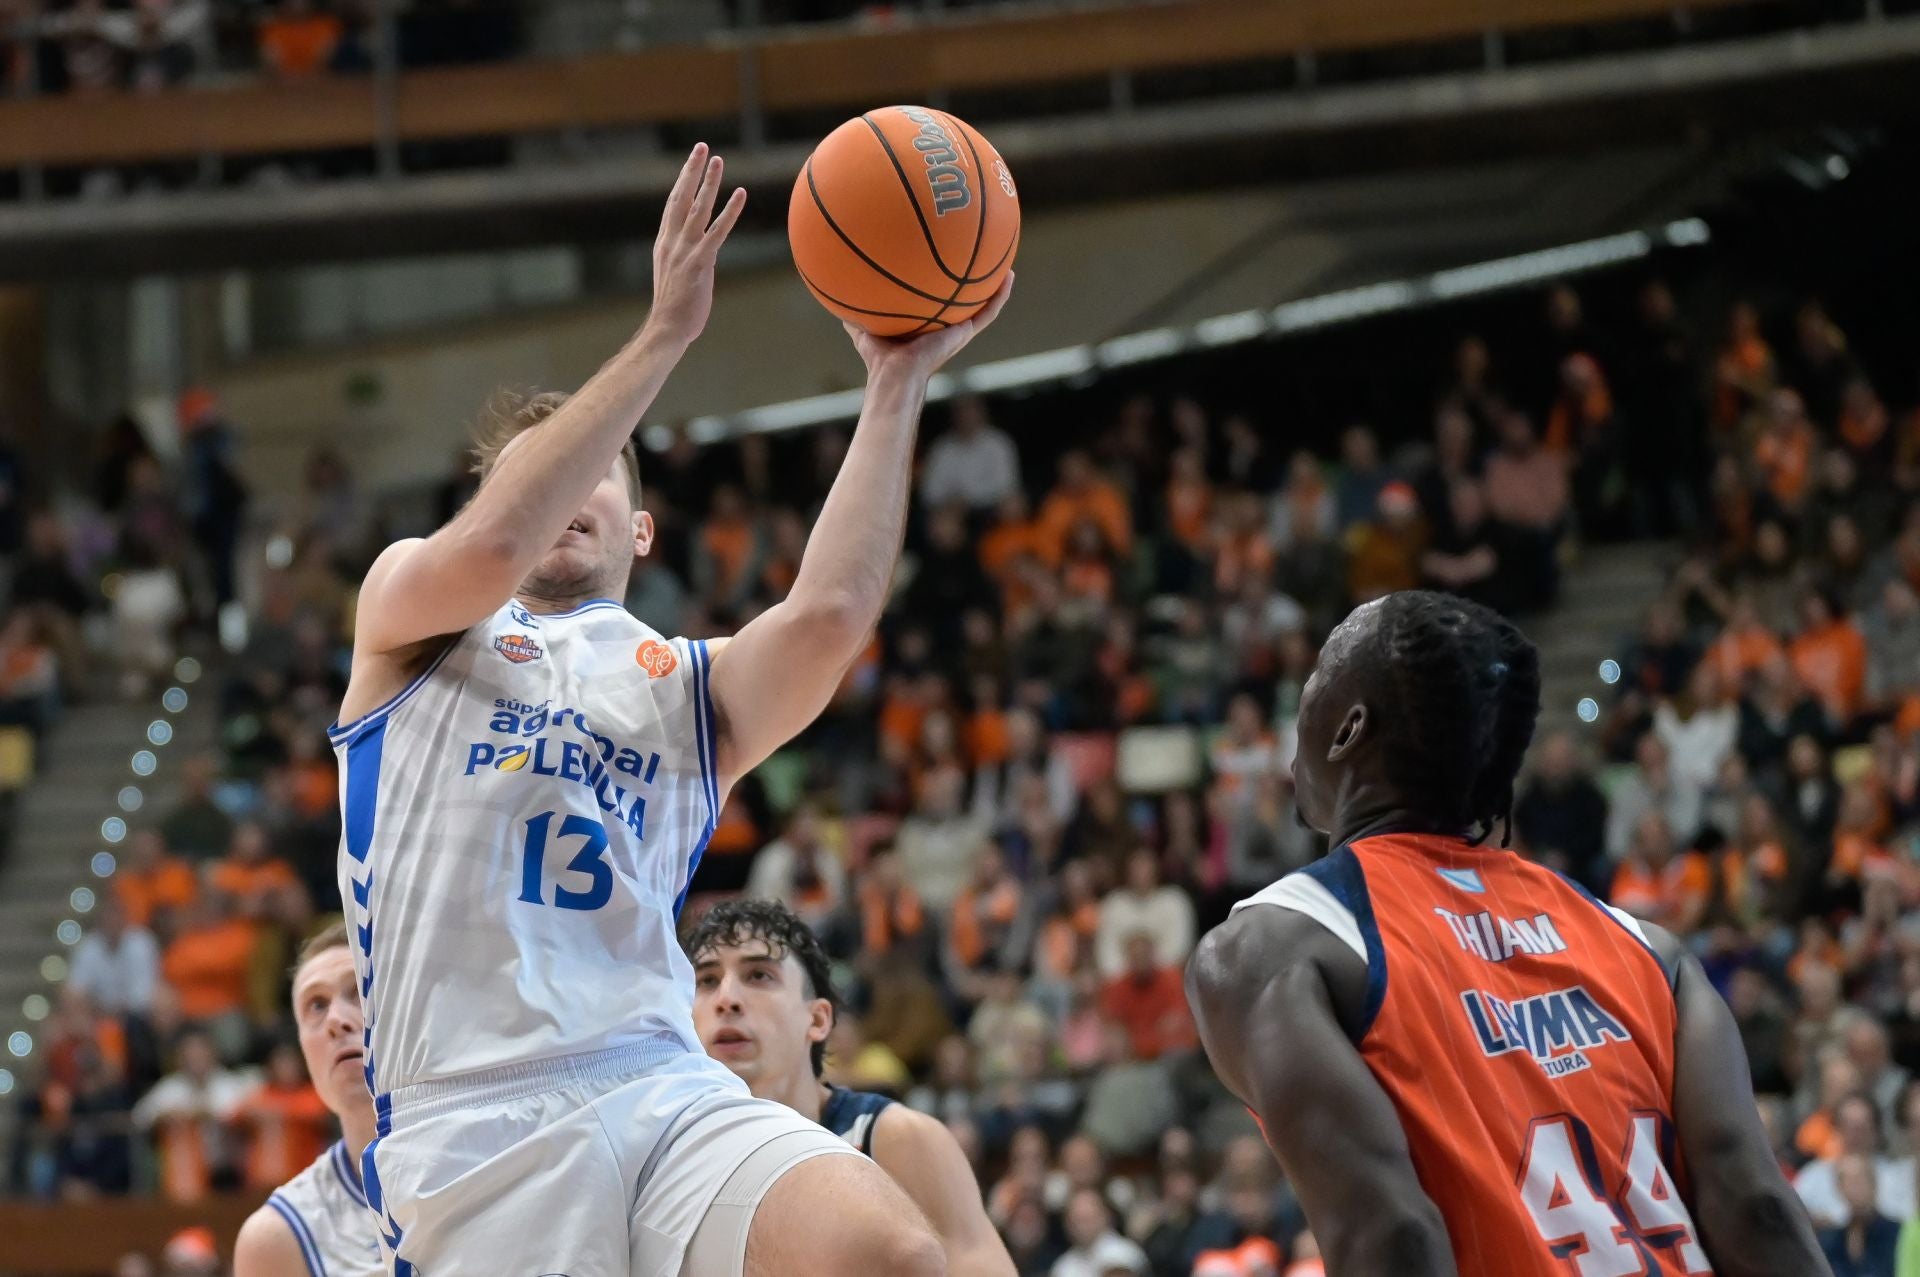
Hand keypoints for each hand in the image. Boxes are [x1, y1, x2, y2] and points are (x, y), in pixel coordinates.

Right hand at [647, 144, 747, 347]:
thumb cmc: (674, 308)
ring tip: (718, 160)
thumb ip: (686, 256)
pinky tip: (740, 194)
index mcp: (665, 243)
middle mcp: (672, 242)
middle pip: (682, 197)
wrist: (667, 328)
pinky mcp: (700, 263)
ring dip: (709, 183)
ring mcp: (684, 251)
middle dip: (692, 170)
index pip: (673, 204)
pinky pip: (717, 232)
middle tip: (702, 147)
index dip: (683, 181)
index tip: (692, 161)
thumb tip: (702, 248)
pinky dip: (730, 211)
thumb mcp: (676, 274)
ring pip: (698, 208)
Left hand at [844, 273, 1014, 380]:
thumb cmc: (879, 358)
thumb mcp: (864, 326)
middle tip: (980, 258)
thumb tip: (835, 293)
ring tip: (1006, 263)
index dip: (941, 287)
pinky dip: (1000, 296)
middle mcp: (944, 327)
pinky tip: (1009, 276)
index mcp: (924, 324)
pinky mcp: (964, 332)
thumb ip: (854, 311)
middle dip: (970, 282)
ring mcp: (957, 330)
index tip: (945, 265)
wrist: (896, 375)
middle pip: (961, 301)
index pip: (935, 303)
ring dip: (995, 286)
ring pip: (981, 305)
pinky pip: (987, 313)